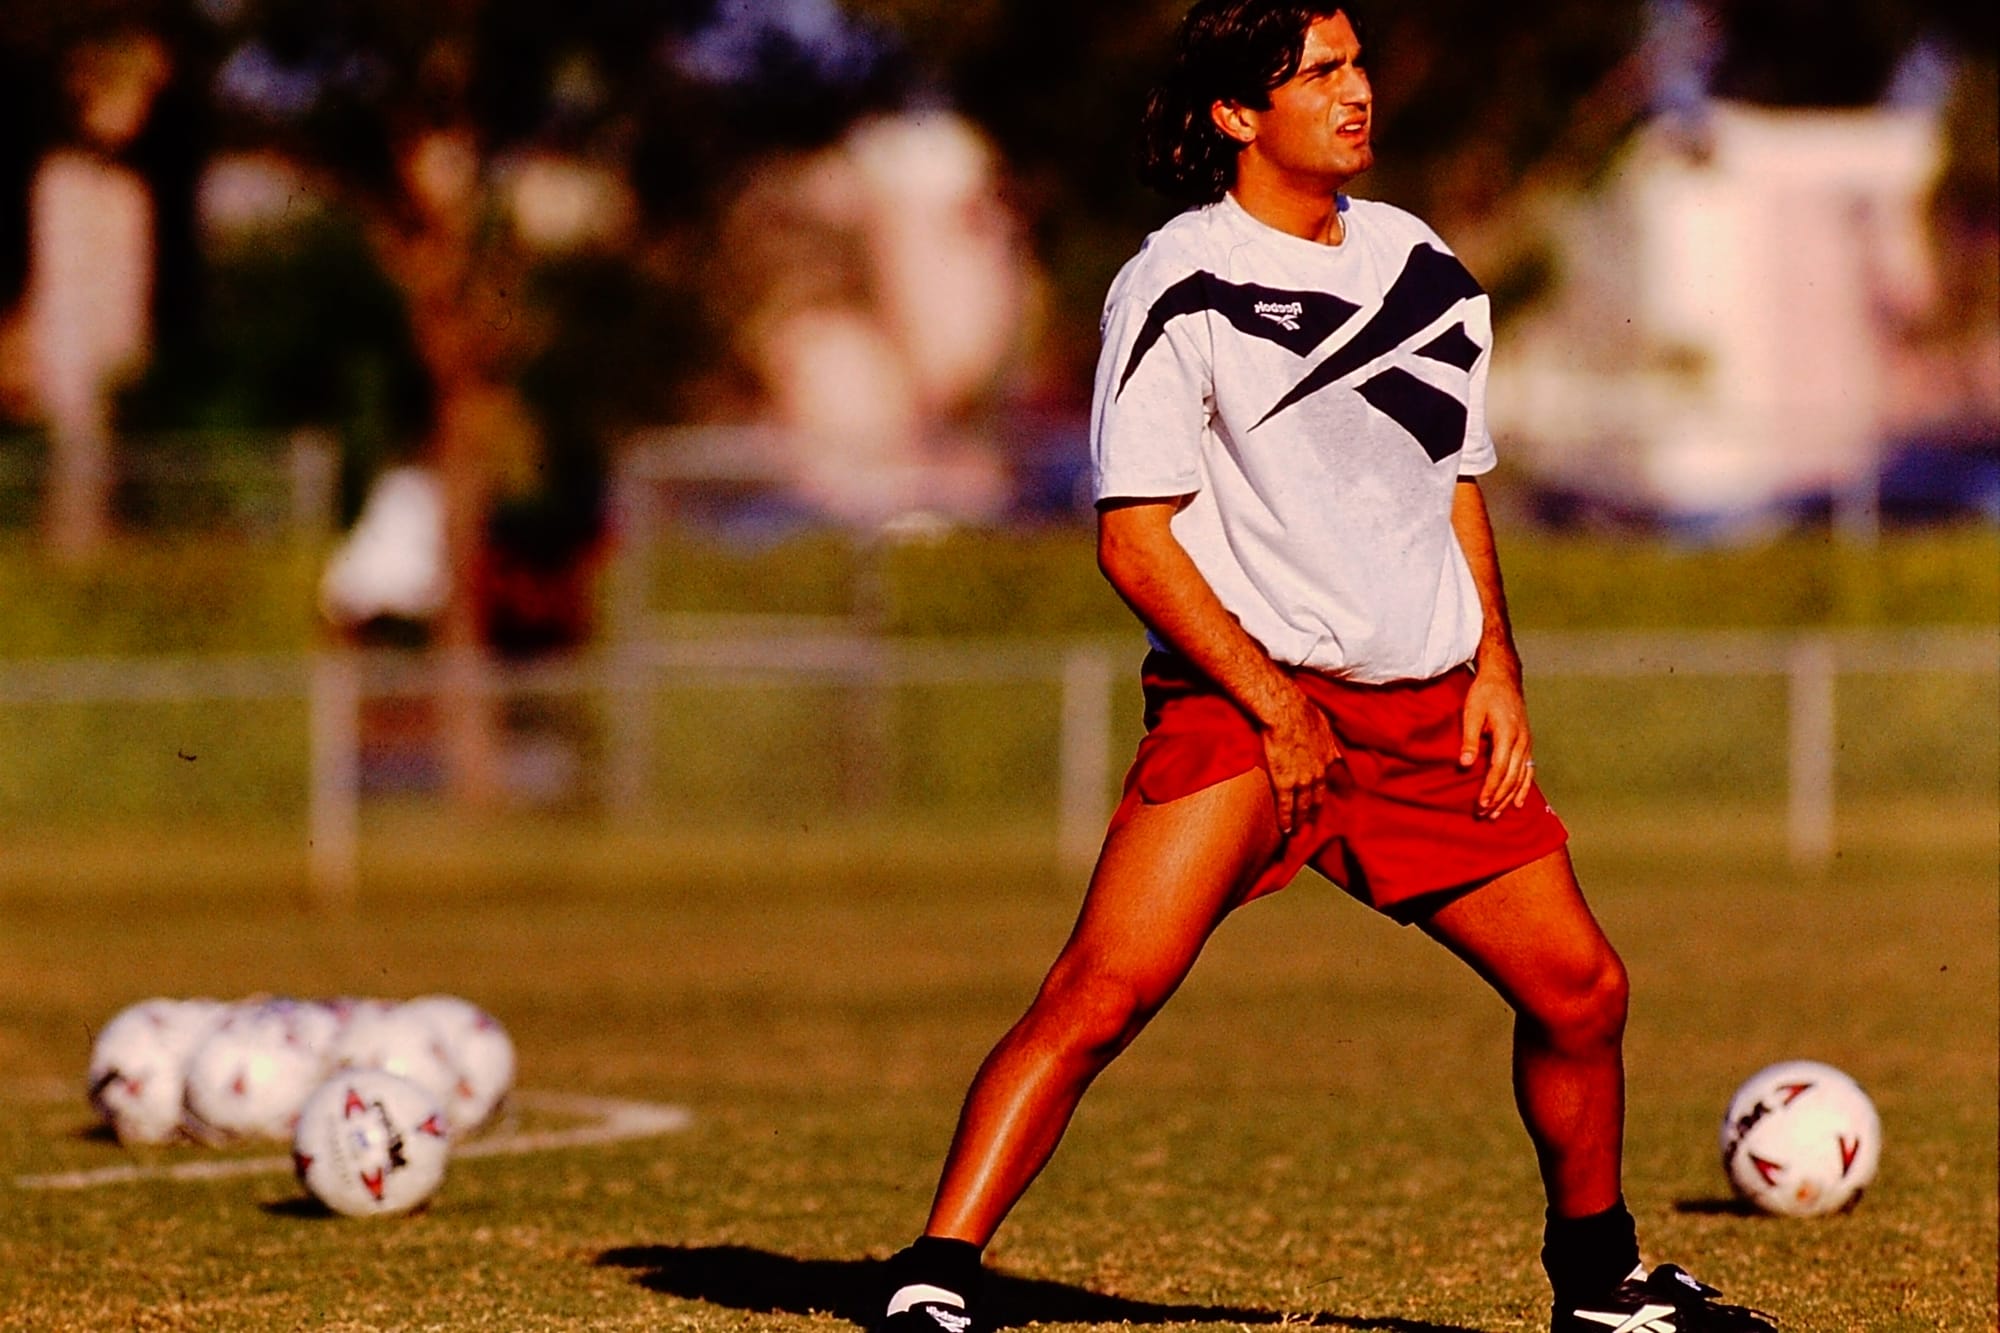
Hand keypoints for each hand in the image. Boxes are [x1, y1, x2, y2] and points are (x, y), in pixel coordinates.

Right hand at [1258, 679, 1344, 836]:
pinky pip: (1287, 807)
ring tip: (1297, 831)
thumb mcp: (1322, 722)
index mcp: (1328, 757)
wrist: (1286, 713)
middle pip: (1318, 798)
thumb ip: (1325, 735)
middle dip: (1314, 812)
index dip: (1325, 791)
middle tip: (1311, 824)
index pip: (1330, 781)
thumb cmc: (1301, 711)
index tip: (1321, 801)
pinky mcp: (1285, 783)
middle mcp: (1319, 772)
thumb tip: (1327, 735)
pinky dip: (1287, 820)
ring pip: (1303, 806)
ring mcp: (1303, 780)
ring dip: (1301, 820)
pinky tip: (1285, 830)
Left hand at [1460, 655, 1533, 818]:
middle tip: (1485, 815)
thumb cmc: (1485, 693)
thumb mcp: (1472, 713)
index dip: (1490, 788)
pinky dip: (1523, 788)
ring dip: (1508, 797)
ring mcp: (1527, 742)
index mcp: (1507, 733)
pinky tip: (1517, 802)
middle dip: (1498, 798)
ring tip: (1497, 814)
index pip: (1499, 769)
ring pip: (1520, 776)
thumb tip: (1465, 764)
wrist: (1503, 677)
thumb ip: (1470, 739)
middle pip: (1511, 777)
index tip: (1481, 804)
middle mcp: (1521, 741)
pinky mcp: (1527, 742)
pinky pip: (1528, 770)